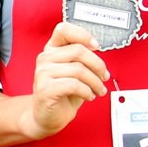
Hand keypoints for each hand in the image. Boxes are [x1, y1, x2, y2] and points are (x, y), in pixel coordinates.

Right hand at [23, 22, 109, 138]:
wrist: (48, 116)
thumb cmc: (63, 93)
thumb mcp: (74, 72)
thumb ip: (82, 58)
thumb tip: (97, 49)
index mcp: (52, 49)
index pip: (63, 29)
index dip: (82, 34)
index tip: (96, 46)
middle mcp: (45, 58)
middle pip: (78, 51)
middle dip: (98, 65)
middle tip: (104, 76)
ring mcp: (43, 73)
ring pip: (79, 70)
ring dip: (95, 82)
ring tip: (98, 90)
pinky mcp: (45, 89)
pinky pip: (74, 85)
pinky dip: (87, 91)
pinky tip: (89, 96)